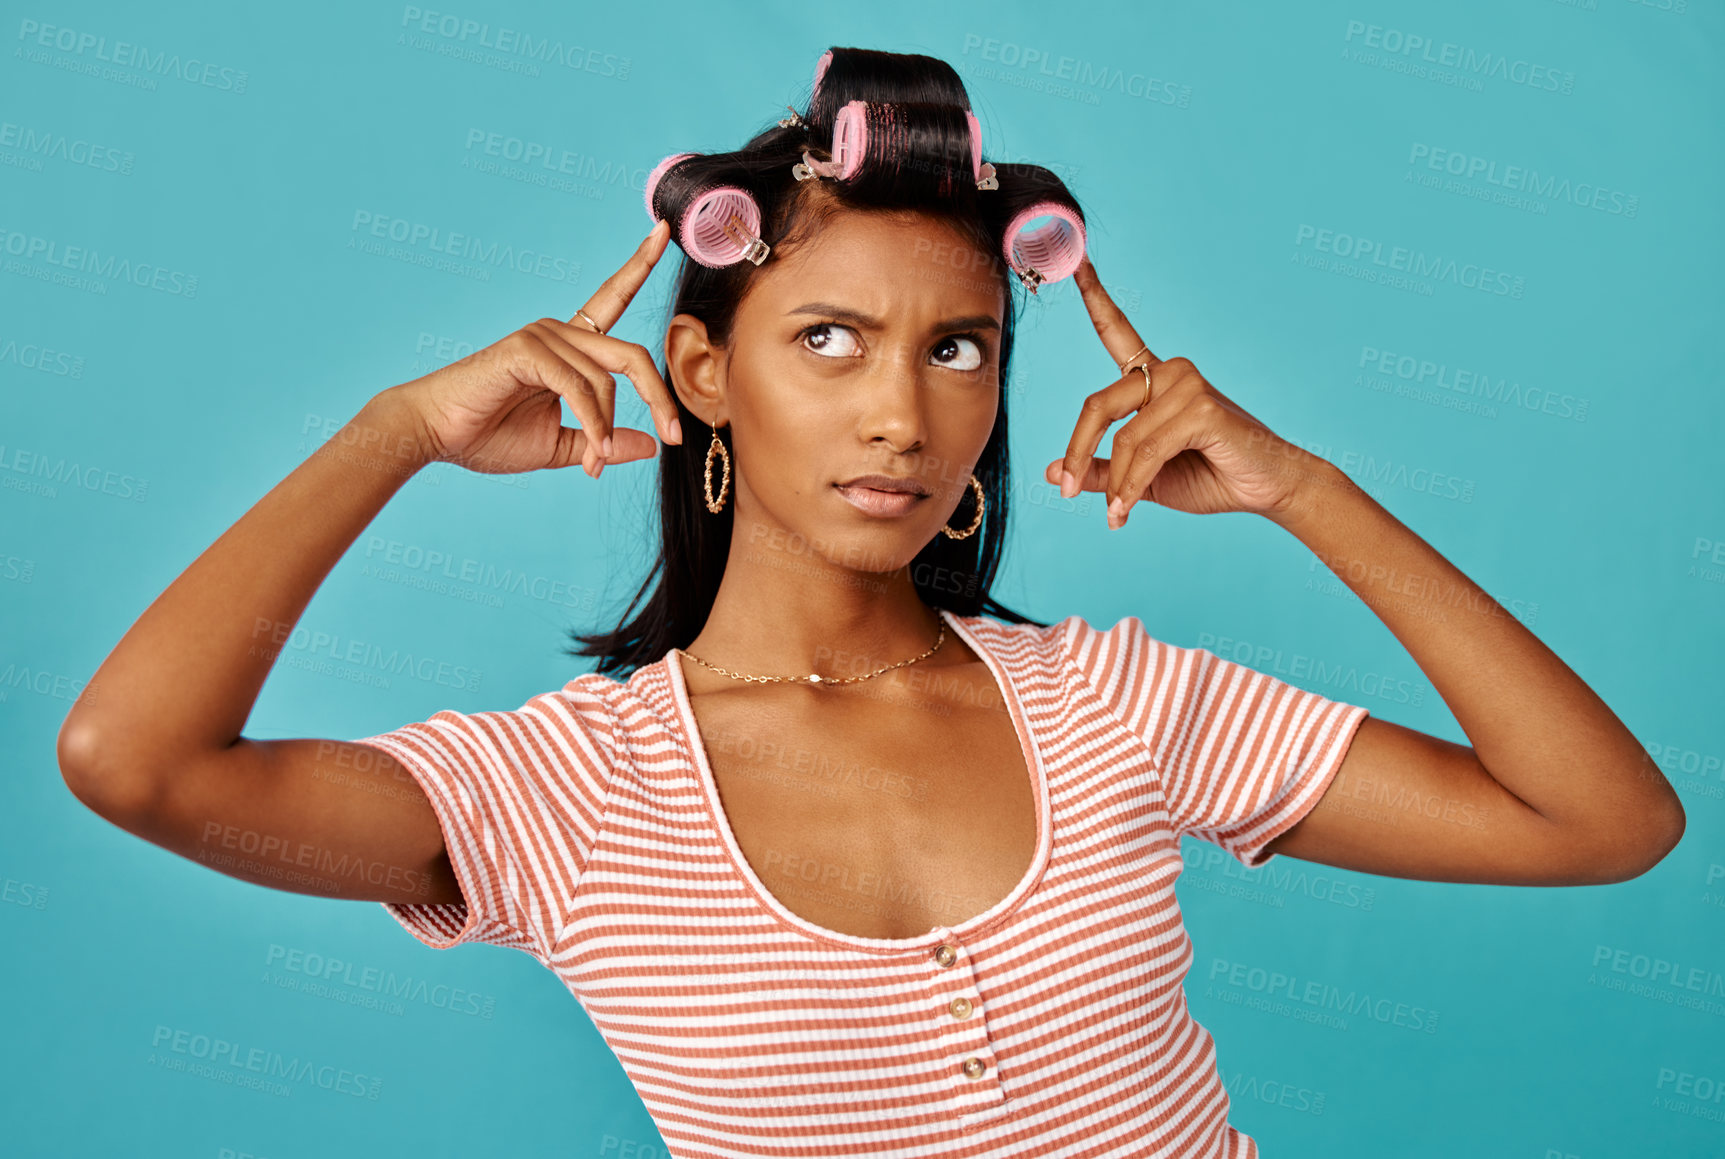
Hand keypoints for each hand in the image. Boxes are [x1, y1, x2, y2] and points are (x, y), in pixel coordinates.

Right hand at [388, 219, 681, 478]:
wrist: (435, 435)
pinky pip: (579, 386)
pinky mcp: (526, 349)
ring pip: (606, 379)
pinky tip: (592, 451)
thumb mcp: (564, 446)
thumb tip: (652, 447)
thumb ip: (606, 442)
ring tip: (597, 462)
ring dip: (609, 429)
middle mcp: (559, 333)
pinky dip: (594, 422)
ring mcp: (542, 336)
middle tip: (674, 437)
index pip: (612, 298)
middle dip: (660, 399)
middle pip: (631, 354)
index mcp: (569, 348)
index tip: (663, 230)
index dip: (639, 264)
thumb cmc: (488, 436)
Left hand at [1044, 256, 1327, 528]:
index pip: (1117, 331)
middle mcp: (1168, 371)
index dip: (1095, 295)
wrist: (1267, 490)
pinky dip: (1131, 486)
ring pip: (1123, 438)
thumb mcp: (1139, 478)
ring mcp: (1187, 385)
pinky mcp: (1202, 408)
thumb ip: (1101, 471)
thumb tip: (1051, 473)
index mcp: (1153, 377)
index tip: (1078, 260)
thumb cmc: (1209, 476)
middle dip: (1076, 452)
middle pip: (1097, 404)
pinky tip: (1125, 511)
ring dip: (1115, 485)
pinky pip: (1146, 452)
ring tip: (1116, 516)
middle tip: (1063, 493)